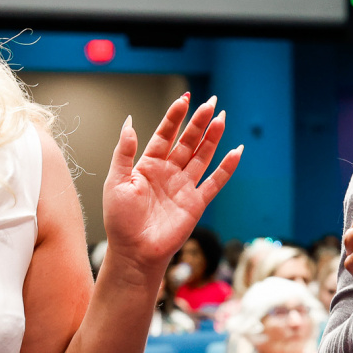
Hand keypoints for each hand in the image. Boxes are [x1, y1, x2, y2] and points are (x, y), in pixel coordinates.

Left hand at [102, 94, 241, 275]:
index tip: (184, 100)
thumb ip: (124, 153)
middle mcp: (168, 173)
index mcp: (148, 166)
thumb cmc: (120, 220)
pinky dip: (227, 168)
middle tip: (211, 104)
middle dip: (199, 123)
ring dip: (213, 138)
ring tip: (222, 119)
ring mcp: (184, 187)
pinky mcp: (197, 203)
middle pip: (187, 142)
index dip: (174, 118)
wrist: (135, 252)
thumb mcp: (116, 182)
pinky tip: (236, 152)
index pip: (164, 135)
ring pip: (202, 156)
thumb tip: (129, 123)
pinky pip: (215, 182)